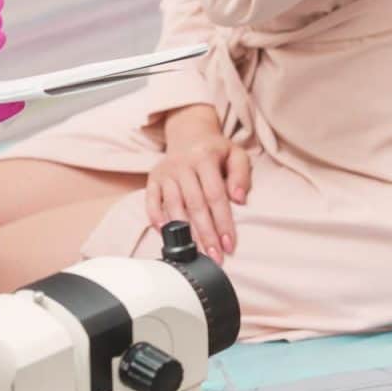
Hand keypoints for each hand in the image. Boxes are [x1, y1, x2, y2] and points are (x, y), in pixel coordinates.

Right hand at [146, 104, 251, 262]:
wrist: (189, 134)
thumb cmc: (216, 150)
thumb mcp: (236, 154)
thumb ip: (241, 175)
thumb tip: (239, 199)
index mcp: (204, 157)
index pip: (215, 195)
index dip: (222, 221)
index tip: (229, 244)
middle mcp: (182, 165)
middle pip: (194, 204)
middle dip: (205, 234)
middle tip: (215, 257)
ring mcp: (165, 172)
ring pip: (173, 206)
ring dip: (184, 233)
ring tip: (195, 253)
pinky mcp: (153, 179)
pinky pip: (150, 202)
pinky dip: (156, 219)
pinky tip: (166, 235)